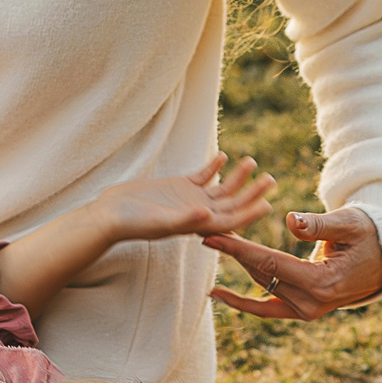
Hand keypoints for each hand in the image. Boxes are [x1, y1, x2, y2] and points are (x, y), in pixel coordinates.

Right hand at [92, 153, 275, 243]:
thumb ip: (184, 219)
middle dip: (252, 192)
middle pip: (232, 203)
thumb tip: (208, 214)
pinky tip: (223, 156)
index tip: (266, 202)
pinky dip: (213, 166)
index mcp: (198, 226)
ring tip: (252, 161)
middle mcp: (199, 213)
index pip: (231, 221)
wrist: (111, 213)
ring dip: (237, 176)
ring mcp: (190, 198)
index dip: (250, 212)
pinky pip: (203, 175)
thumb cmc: (133, 223)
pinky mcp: (179, 185)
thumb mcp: (160, 222)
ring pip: (221, 187)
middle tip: (270, 179)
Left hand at [206, 207, 381, 320]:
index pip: (272, 264)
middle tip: (204, 230)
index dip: (238, 250)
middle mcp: (313, 303)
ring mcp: (307, 311)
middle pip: (262, 275)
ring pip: (263, 286)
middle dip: (233, 252)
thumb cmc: (370, 235)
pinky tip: (217, 293)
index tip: (211, 236)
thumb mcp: (350, 223)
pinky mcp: (302, 311)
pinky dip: (242, 301)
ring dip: (239, 266)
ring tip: (212, 242)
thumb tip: (290, 220)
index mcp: (323, 282)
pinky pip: (266, 308)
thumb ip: (318, 224)